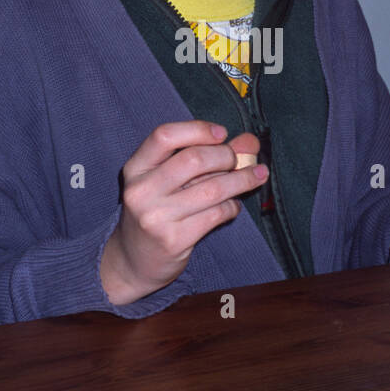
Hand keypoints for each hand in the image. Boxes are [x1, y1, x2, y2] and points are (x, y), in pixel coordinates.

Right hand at [100, 121, 266, 304]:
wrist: (134, 260)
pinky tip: (233, 206)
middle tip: (239, 160)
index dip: (197, 129)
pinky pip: (216, 214)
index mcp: (135, 169)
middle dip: (226, 156)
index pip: (164, 136)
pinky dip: (232, 206)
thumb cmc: (157, 212)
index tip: (221, 133)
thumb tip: (250, 142)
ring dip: (241, 180)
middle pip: (193, 159)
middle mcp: (141, 191)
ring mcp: (156, 217)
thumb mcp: (168, 181)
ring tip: (256, 176)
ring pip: (212, 189)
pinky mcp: (174, 239)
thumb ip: (205, 156)